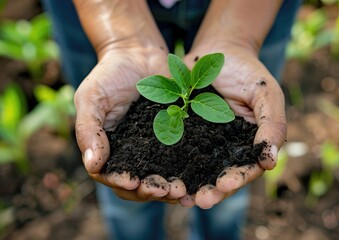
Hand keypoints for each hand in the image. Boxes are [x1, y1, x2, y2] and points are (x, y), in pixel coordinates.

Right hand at [74, 47, 186, 202]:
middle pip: (139, 185)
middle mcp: (133, 155)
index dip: (121, 182)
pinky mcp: (176, 138)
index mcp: (109, 149)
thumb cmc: (109, 75)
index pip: (112, 176)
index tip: (132, 181)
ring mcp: (155, 149)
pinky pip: (182, 160)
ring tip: (182, 191)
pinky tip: (197, 180)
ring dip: (171, 189)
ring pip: (162, 178)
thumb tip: (92, 165)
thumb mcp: (92, 98)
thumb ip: (89, 130)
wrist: (139, 53)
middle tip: (164, 190)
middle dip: (150, 191)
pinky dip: (189, 173)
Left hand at [180, 42, 286, 208]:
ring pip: (196, 169)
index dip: (236, 179)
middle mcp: (224, 148)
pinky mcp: (181, 131)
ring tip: (180, 196)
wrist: (217, 51)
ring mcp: (202, 141)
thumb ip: (272, 125)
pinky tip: (162, 174)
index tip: (224, 185)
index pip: (245, 168)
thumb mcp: (267, 94)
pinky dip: (171, 164)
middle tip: (200, 200)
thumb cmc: (248, 72)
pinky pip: (175, 150)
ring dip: (190, 185)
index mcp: (247, 144)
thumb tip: (270, 162)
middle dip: (211, 191)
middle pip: (219, 176)